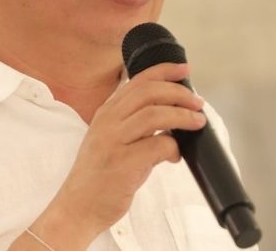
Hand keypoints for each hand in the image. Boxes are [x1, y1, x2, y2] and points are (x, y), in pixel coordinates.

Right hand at [16, 63, 205, 249]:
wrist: (78, 207)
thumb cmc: (98, 175)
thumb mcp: (109, 139)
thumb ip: (132, 123)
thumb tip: (170, 114)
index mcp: (106, 112)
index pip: (138, 80)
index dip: (164, 71)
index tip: (184, 69)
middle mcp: (108, 122)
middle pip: (149, 92)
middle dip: (179, 93)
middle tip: (198, 103)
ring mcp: (114, 141)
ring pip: (156, 114)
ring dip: (182, 116)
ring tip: (197, 123)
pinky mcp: (123, 163)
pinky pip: (159, 145)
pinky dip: (174, 147)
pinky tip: (175, 156)